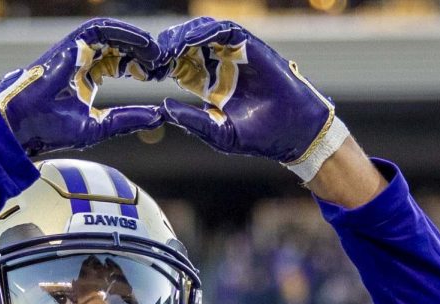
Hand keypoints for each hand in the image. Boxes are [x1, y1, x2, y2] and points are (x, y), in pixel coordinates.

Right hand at [0, 18, 163, 156]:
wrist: (22, 126)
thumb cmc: (50, 129)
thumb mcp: (99, 126)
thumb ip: (127, 119)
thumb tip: (157, 117)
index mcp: (85, 79)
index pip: (118, 64)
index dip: (138, 66)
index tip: (154, 75)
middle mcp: (81, 62)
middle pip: (118, 48)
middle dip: (141, 53)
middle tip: (160, 64)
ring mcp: (74, 52)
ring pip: (112, 36)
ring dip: (136, 41)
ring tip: (155, 53)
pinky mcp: (69, 45)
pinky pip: (100, 29)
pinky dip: (123, 32)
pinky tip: (141, 43)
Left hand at [156, 18, 348, 179]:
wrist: (292, 134)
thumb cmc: (259, 137)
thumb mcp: (218, 132)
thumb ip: (191, 120)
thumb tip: (162, 109)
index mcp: (210, 86)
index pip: (181, 68)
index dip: (163, 67)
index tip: (146, 71)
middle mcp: (221, 67)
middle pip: (188, 47)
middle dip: (169, 48)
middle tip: (152, 54)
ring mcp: (236, 55)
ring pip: (204, 34)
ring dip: (184, 36)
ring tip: (168, 46)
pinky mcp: (252, 47)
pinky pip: (227, 30)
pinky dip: (207, 31)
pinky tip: (191, 40)